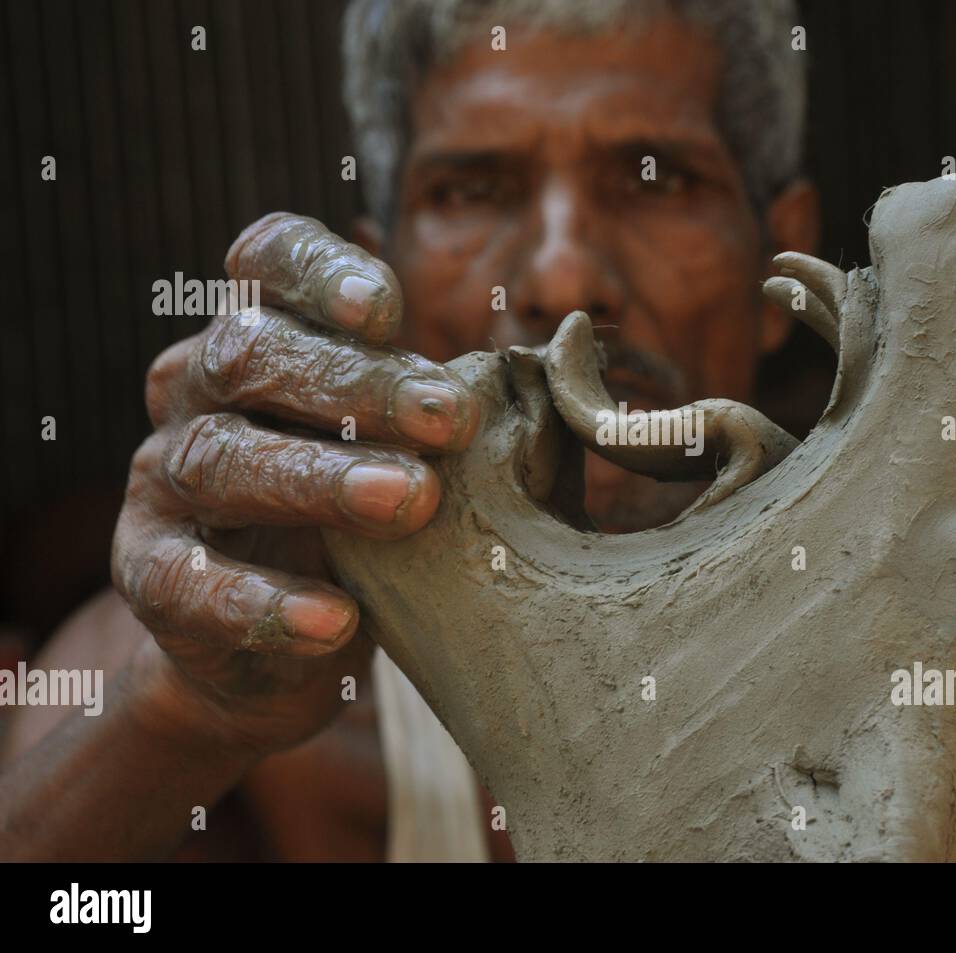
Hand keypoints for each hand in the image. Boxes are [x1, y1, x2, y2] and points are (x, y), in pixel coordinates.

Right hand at [111, 212, 477, 754]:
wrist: (276, 649)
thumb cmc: (370, 525)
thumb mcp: (414, 453)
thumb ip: (466, 404)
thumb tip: (576, 358)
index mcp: (267, 336)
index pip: (267, 263)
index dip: (321, 270)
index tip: (389, 306)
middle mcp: (199, 392)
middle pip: (252, 355)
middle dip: (355, 381)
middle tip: (451, 419)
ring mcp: (164, 480)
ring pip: (220, 458)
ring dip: (317, 477)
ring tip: (409, 500)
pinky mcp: (149, 573)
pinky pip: (188, 583)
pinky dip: (262, 603)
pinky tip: (337, 621)